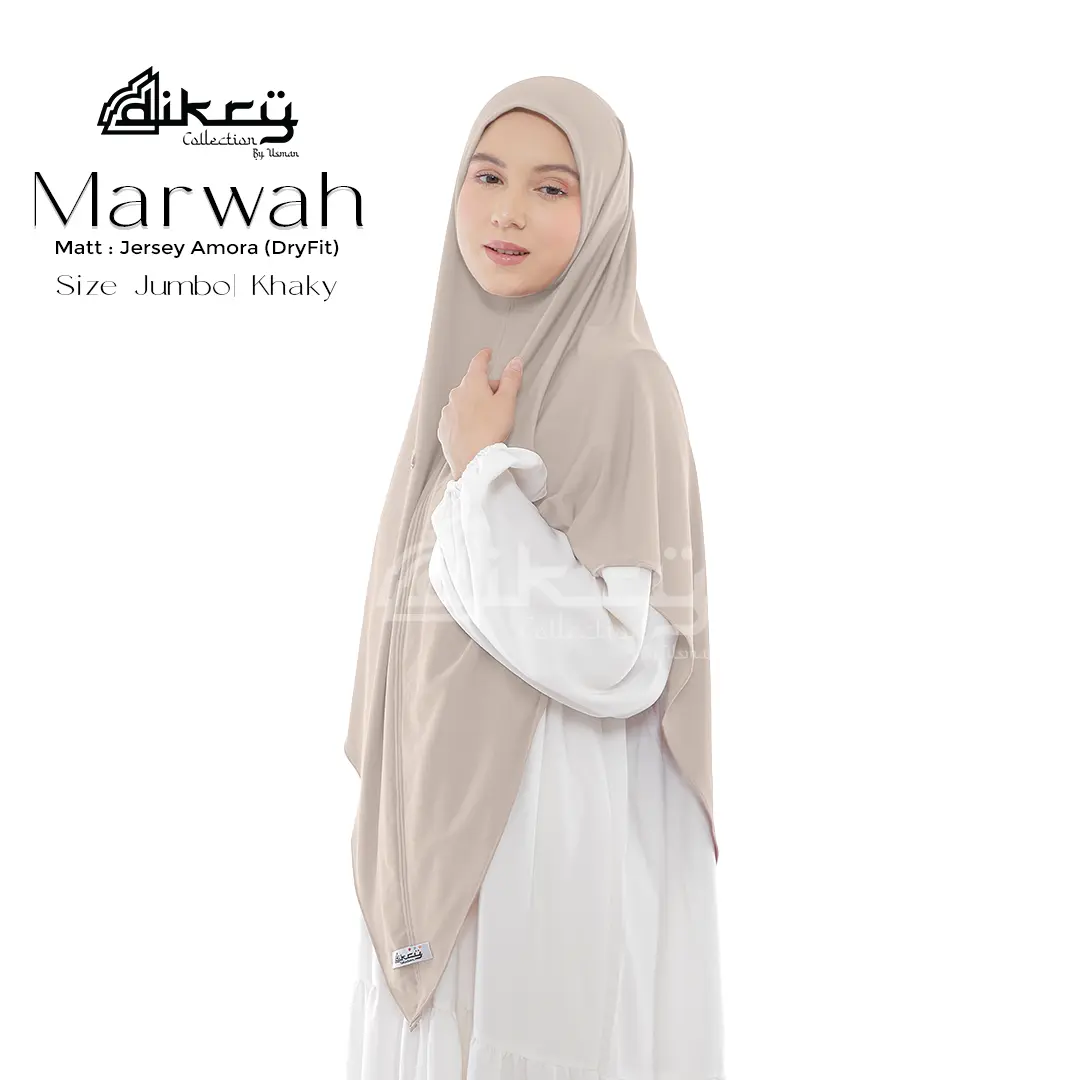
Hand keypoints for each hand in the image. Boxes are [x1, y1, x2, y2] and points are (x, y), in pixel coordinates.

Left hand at [438, 347, 523, 479]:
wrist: (472, 460)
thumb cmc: (490, 430)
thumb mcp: (507, 402)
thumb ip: (511, 380)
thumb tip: (515, 362)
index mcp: (472, 384)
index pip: (477, 363)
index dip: (484, 357)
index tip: (487, 353)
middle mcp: (456, 394)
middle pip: (471, 384)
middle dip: (484, 387)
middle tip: (499, 399)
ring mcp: (447, 412)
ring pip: (462, 401)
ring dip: (473, 404)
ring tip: (486, 419)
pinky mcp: (444, 428)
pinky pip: (454, 417)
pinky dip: (463, 418)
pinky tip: (473, 429)